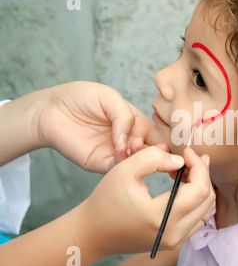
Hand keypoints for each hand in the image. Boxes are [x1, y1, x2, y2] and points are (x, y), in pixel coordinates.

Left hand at [36, 81, 152, 172]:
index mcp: (134, 122)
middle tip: (145, 142)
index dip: (160, 136)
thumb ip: (125, 115)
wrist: (50, 110)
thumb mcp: (108, 97)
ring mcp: (116, 152)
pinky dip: (123, 162)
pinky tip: (119, 149)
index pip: (155, 133)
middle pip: (150, 150)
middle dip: (153, 149)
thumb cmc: (79, 98)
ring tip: (133, 145)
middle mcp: (128, 139)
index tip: (157, 135)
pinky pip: (118, 169)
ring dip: (138, 155)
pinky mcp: (102, 163)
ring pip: (136, 161)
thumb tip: (131, 138)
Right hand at [75, 146, 214, 256]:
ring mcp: (176, 240)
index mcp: (160, 217)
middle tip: (188, 158)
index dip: (199, 166)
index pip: (199, 189)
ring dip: (201, 186)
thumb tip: (181, 161)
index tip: (187, 151)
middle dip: (202, 174)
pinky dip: (197, 199)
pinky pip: (198, 218)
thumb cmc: (106, 200)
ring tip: (185, 169)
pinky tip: (184, 184)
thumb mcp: (124, 170)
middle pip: (207, 199)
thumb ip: (153, 159)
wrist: (94, 232)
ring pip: (206, 209)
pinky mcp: (174, 241)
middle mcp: (173, 234)